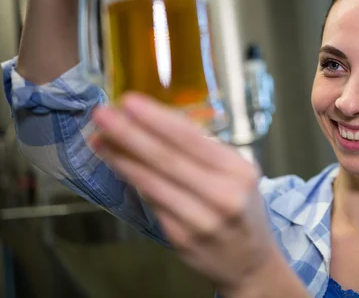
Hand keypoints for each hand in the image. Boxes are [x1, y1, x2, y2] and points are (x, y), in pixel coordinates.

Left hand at [90, 93, 281, 294]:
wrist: (251, 262)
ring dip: (122, 158)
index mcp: (238, 171)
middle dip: (130, 134)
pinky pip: (152, 203)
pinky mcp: (182, 238)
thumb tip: (156, 124)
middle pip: (167, 159)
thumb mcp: (238, 174)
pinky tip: (118, 165)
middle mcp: (223, 195)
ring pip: (153, 183)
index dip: (157, 119)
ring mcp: (201, 220)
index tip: (129, 102)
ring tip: (100, 139)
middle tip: (102, 114)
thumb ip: (206, 153)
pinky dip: (132, 181)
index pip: (191, 139)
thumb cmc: (242, 209)